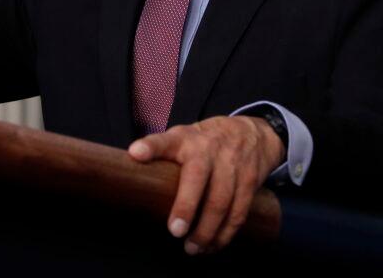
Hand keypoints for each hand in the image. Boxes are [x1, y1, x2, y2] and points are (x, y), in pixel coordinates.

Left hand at [127, 115, 283, 253]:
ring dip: (206, 230)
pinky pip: (238, 212)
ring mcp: (231, 165)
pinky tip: (213, 245)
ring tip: (192, 248)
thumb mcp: (182, 137)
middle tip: (175, 232)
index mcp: (184, 138)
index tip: (135, 153)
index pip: (164, 140)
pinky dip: (226, 233)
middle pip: (197, 177)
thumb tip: (131, 173)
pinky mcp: (249, 181)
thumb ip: (160, 154)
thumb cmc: (205, 142)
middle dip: (186, 206)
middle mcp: (208, 149)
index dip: (150, 147)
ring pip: (221, 201)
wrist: (251, 133)